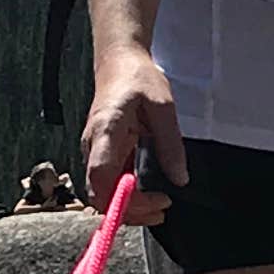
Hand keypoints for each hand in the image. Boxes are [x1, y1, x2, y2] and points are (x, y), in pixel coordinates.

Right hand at [83, 51, 189, 221]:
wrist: (119, 63)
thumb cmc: (138, 78)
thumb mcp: (163, 106)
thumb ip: (170, 144)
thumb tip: (179, 179)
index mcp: (105, 130)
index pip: (101, 175)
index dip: (123, 197)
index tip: (155, 200)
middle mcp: (94, 146)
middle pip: (100, 193)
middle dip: (129, 211)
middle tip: (162, 211)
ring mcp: (96, 152)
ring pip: (103, 194)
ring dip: (129, 208)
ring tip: (160, 209)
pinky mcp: (103, 155)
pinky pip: (110, 184)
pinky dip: (127, 198)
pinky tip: (149, 199)